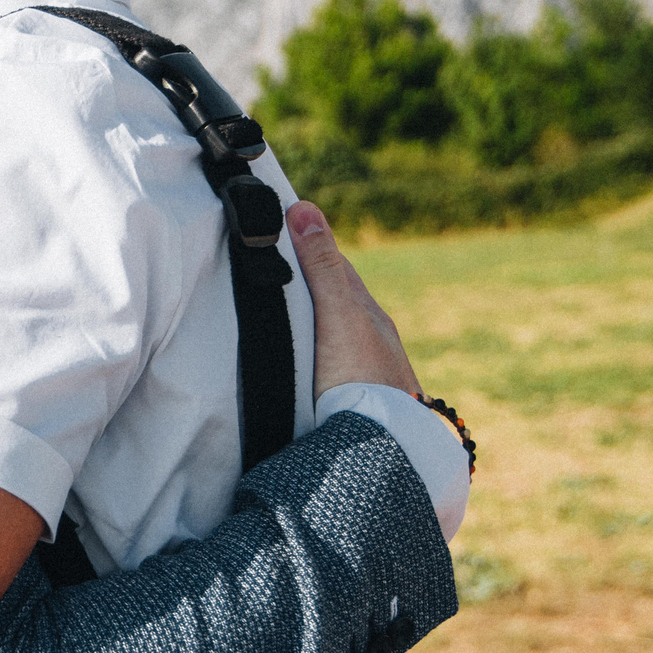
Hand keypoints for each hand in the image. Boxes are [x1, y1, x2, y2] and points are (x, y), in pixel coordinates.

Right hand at [287, 200, 424, 398]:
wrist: (384, 443)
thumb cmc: (360, 376)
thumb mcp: (338, 314)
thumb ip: (321, 267)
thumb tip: (305, 209)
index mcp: (367, 313)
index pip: (335, 267)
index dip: (307, 248)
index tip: (276, 233)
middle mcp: (370, 338)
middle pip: (334, 302)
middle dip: (305, 286)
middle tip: (268, 273)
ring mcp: (364, 370)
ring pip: (332, 335)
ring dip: (307, 325)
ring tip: (275, 319)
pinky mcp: (354, 399)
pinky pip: (328, 366)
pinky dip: (310, 355)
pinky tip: (297, 366)